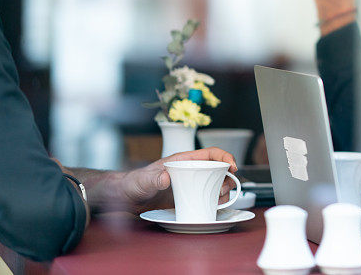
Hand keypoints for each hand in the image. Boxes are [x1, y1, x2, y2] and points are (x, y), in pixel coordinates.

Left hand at [121, 147, 237, 211]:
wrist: (127, 197)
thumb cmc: (135, 182)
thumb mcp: (144, 180)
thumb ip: (154, 178)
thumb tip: (166, 178)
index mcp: (184, 160)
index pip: (211, 153)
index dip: (225, 157)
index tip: (232, 166)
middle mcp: (192, 171)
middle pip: (219, 170)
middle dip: (227, 178)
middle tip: (224, 189)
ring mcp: (191, 184)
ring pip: (216, 184)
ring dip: (223, 191)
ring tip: (218, 199)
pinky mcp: (189, 198)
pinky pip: (208, 198)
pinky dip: (215, 202)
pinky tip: (212, 207)